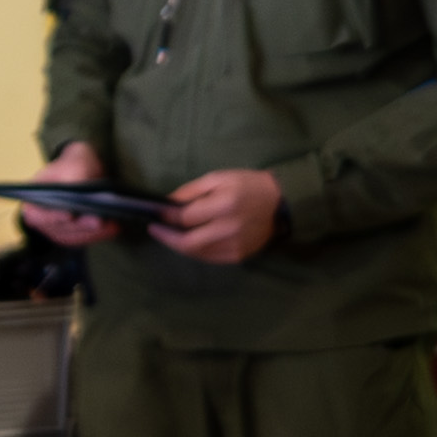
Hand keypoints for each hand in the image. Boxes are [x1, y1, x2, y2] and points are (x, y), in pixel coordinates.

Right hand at [15, 142, 112, 254]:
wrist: (83, 172)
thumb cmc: (73, 166)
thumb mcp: (73, 163)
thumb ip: (75, 174)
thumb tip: (78, 189)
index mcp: (33, 201)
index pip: (36, 216)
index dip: (52, 217)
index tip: (69, 215)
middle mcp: (42, 220)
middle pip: (59, 229)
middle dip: (81, 225)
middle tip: (99, 220)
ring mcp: (58, 229)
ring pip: (74, 237)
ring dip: (94, 233)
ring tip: (112, 224)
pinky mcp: (73, 234)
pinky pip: (85, 238)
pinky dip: (100, 234)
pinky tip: (115, 227)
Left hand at [156, 166, 283, 265]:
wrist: (280, 203)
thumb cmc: (247, 185)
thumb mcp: (219, 178)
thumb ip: (191, 191)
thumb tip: (167, 203)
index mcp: (224, 205)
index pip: (186, 217)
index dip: (167, 217)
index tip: (156, 214)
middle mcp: (229, 228)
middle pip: (187, 242)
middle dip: (166, 238)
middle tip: (155, 230)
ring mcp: (234, 245)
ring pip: (197, 253)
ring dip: (179, 246)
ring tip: (170, 235)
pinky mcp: (239, 255)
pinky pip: (209, 258)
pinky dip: (196, 251)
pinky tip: (189, 242)